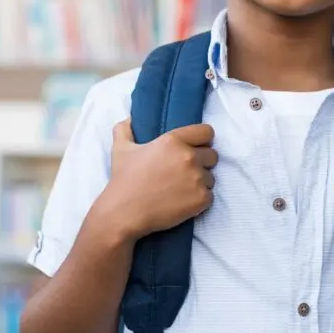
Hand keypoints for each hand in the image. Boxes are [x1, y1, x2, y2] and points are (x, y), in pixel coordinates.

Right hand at [97, 118, 217, 240]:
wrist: (124, 213)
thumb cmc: (124, 180)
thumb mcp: (121, 149)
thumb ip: (125, 129)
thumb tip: (130, 119)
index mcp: (173, 141)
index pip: (206, 132)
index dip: (201, 140)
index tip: (195, 148)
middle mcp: (188, 157)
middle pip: (212, 155)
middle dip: (202, 162)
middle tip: (184, 172)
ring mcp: (197, 178)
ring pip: (211, 177)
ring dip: (200, 182)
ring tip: (181, 189)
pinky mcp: (201, 199)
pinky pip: (209, 196)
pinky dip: (199, 200)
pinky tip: (183, 201)